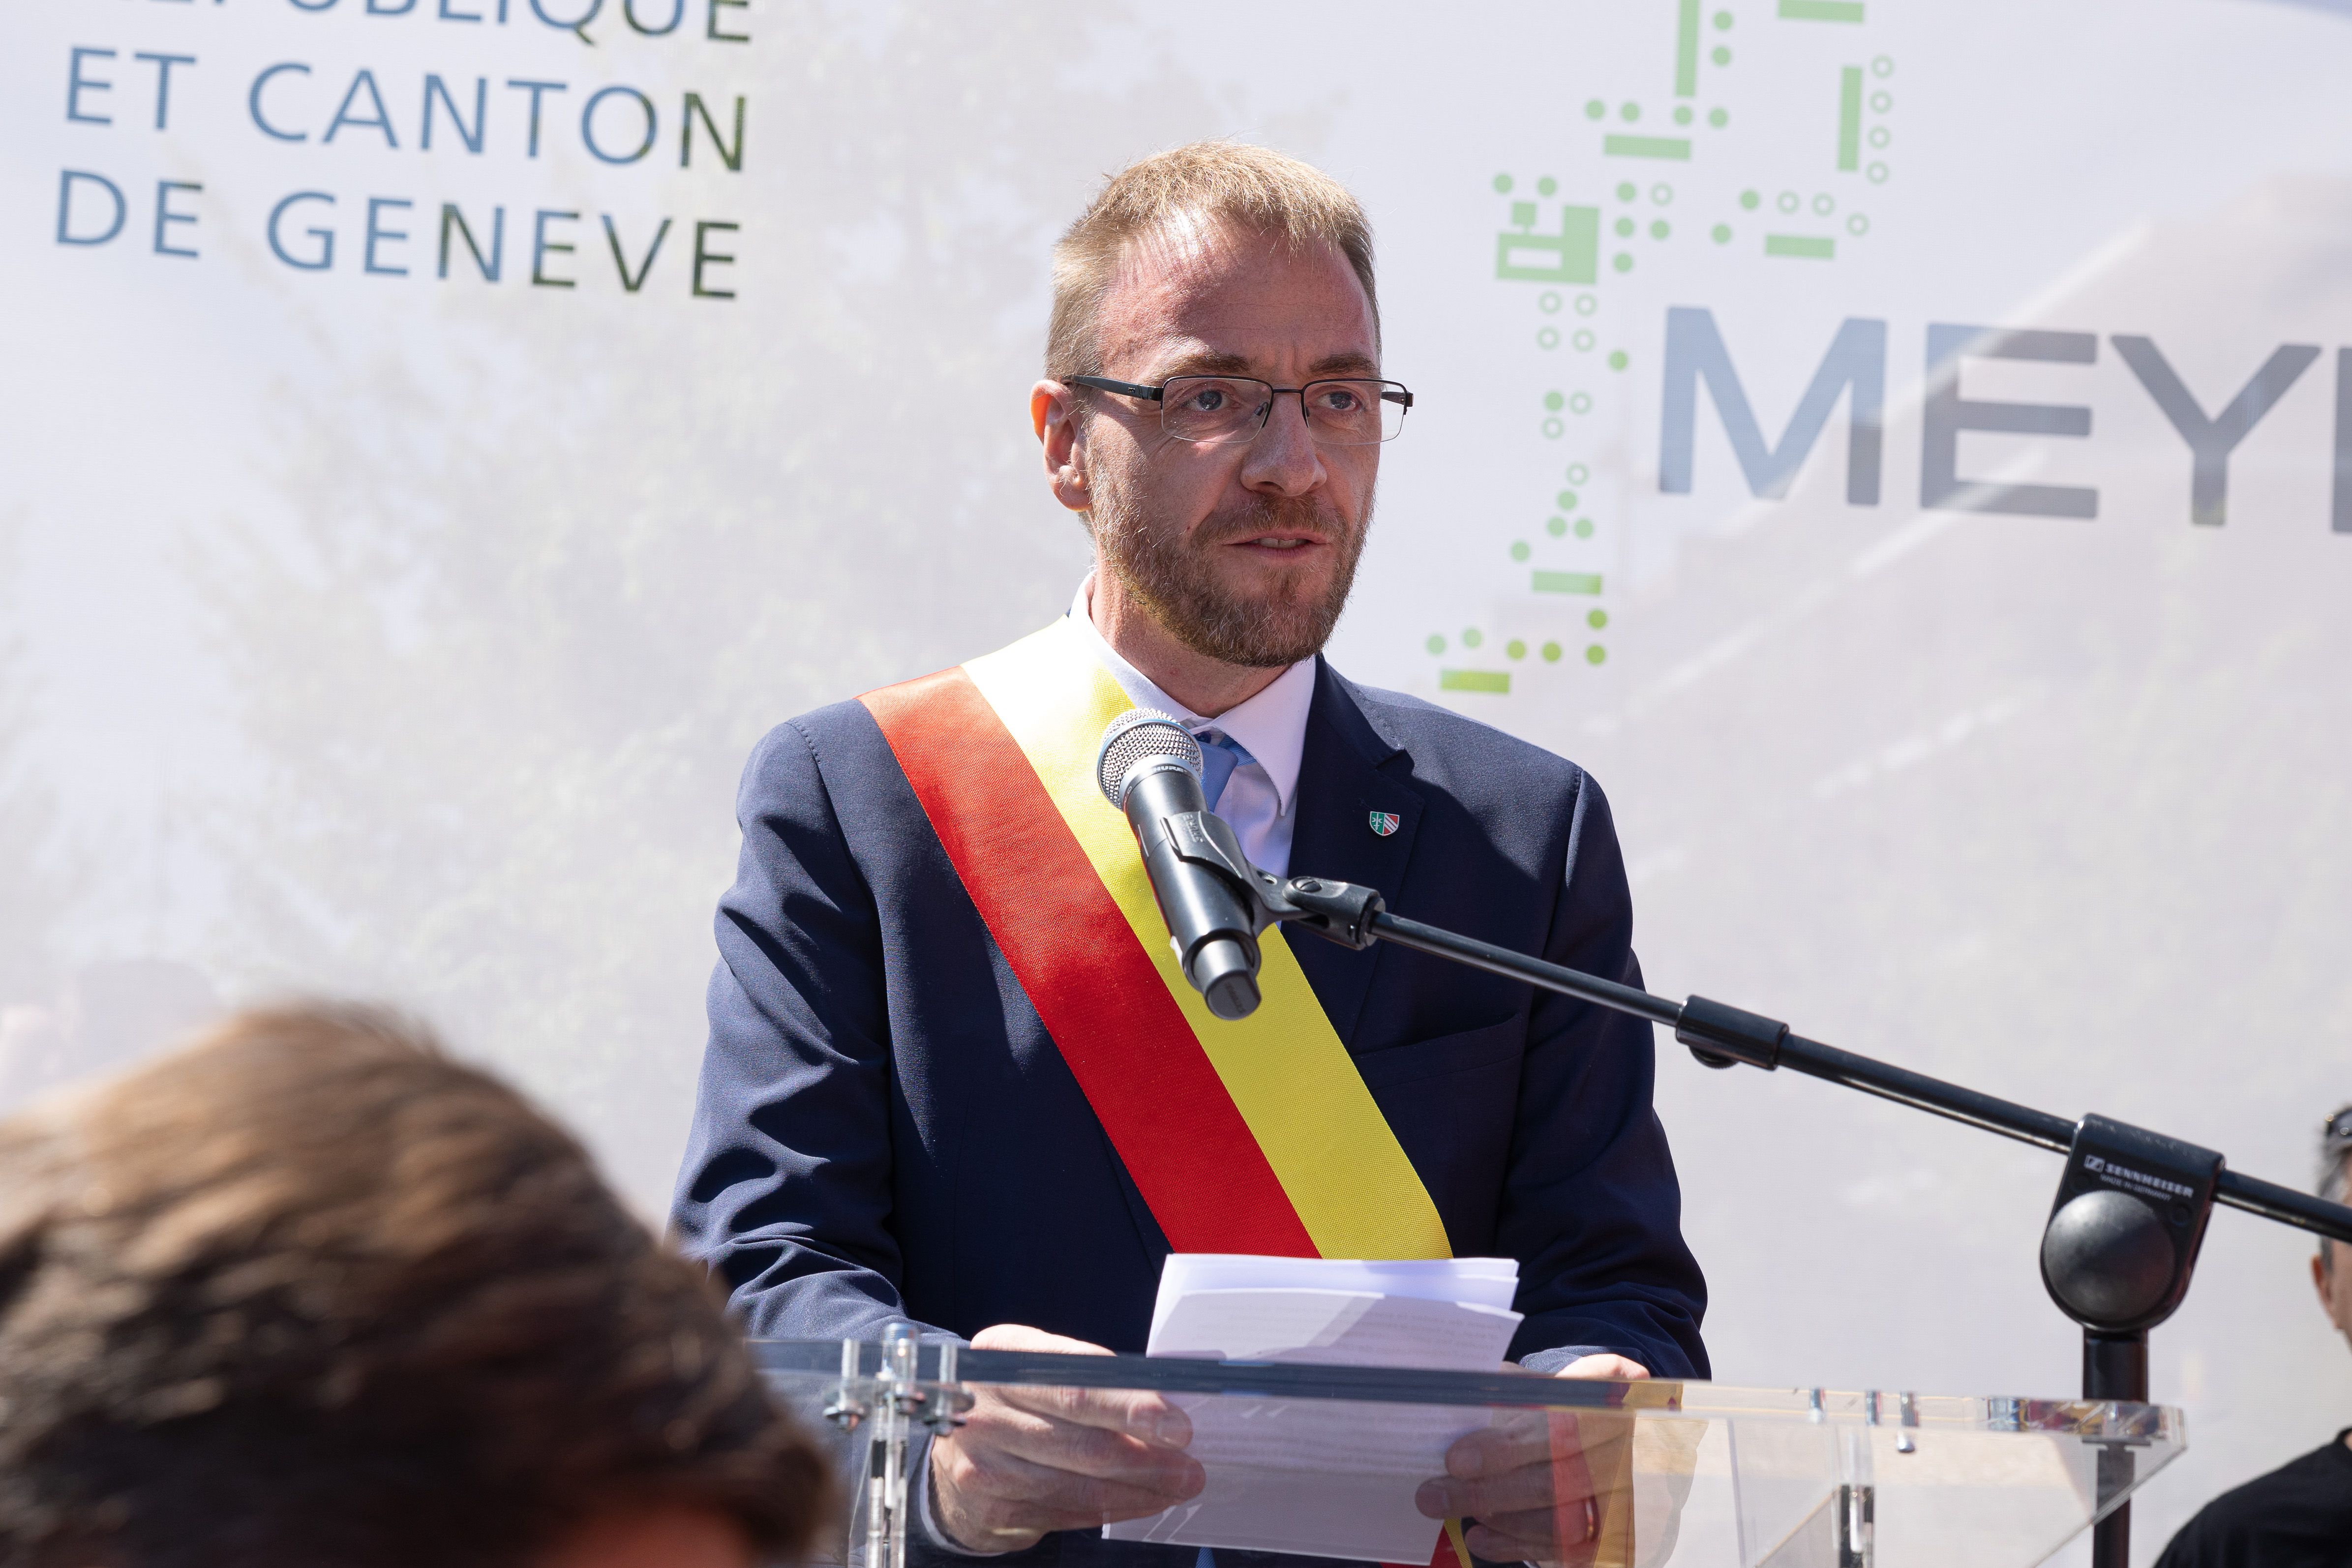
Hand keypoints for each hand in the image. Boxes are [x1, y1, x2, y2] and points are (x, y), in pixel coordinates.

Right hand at [928, 1324, 1204, 1552]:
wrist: (953, 1447)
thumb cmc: (1015, 1399)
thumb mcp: (1038, 1367)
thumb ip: (1089, 1377)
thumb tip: (1165, 1402)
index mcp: (1001, 1356)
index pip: (1075, 1382)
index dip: (1130, 1406)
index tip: (1175, 1423)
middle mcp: (985, 1407)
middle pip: (1081, 1439)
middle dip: (1147, 1456)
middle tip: (1190, 1465)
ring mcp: (983, 1461)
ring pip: (1078, 1483)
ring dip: (1139, 1488)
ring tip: (1178, 1486)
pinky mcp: (991, 1506)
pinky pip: (1066, 1511)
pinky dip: (1112, 1509)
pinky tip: (1143, 1501)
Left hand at [1415, 1354, 1647, 1565]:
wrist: (1609, 1430)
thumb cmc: (1560, 1402)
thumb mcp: (1539, 1382)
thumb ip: (1505, 1388)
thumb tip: (1450, 1399)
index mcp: (1605, 1405)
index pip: (1557, 1429)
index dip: (1506, 1448)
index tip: (1455, 1460)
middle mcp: (1621, 1454)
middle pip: (1551, 1484)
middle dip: (1484, 1493)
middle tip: (1431, 1497)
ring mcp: (1622, 1499)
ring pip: (1559, 1524)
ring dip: (1498, 1520)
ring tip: (1448, 1508)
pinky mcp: (1614, 1534)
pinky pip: (1566, 1551)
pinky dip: (1516, 1546)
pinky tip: (1481, 1537)